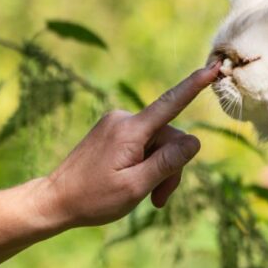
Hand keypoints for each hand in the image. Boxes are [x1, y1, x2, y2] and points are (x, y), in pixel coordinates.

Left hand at [32, 62, 220, 229]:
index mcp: (129, 130)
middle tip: (159, 199)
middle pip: (168, 136)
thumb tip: (195, 141)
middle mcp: (123, 119)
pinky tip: (137, 182)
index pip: (170, 103)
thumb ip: (167, 163)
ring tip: (150, 196)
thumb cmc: (93, 198)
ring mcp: (116, 124)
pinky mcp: (113, 131)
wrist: (54, 200)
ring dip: (159, 169)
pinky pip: (144, 143)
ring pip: (158, 142)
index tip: (213, 67)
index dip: (194, 86)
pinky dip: (147, 163)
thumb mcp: (135, 186)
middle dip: (171, 166)